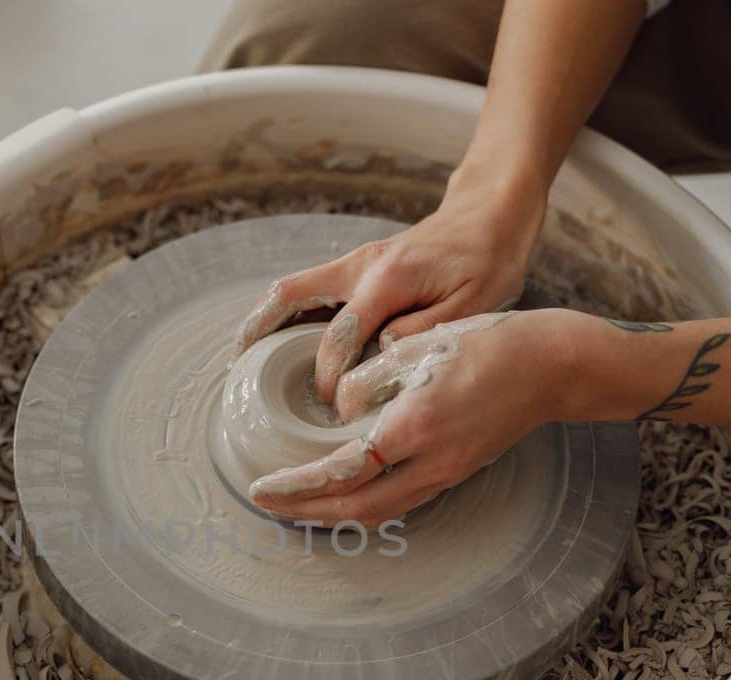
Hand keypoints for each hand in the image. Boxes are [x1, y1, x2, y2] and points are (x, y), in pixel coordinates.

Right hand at [233, 171, 545, 406]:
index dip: (330, 377)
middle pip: (290, 296)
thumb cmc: (486, 264)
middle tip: (242, 376)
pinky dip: (282, 313)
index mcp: (388, 278)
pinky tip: (276, 342)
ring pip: (290, 289)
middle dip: (261, 336)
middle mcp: (360, 265)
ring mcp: (353, 262)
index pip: (339, 335)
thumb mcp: (471, 306)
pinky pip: (306, 289)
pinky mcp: (356, 266)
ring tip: (242, 360)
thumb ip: (421, 333)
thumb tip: (378, 355)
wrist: (488, 218)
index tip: (333, 409)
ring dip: (261, 321)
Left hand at [249, 308, 575, 524]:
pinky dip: (362, 503)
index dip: (297, 484)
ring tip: (294, 505)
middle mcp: (430, 461)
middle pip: (355, 507)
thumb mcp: (419, 348)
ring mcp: (445, 473)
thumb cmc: (486, 346)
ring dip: (331, 513)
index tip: (262, 486)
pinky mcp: (453, 472)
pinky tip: (341, 494)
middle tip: (265, 505)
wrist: (550, 367)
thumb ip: (370, 380)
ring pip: (377, 510)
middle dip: (304, 511)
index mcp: (415, 426)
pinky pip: (398, 500)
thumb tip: (336, 409)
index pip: (342, 470)